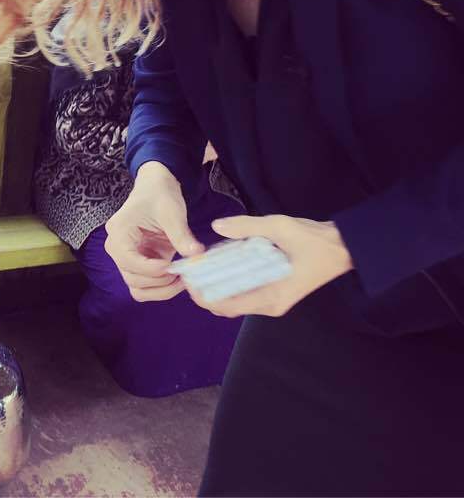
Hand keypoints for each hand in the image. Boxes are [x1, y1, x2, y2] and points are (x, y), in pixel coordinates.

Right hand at [104, 162, 203, 301]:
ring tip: (181, 279)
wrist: (157, 187)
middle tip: (183, 274)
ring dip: (160, 290)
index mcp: (119, 232)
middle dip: (160, 282)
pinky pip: (146, 285)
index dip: (153, 270)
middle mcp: (117, 248)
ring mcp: (127, 257)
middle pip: (133, 279)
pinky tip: (177, 278)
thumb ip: (181, 235)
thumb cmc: (160, 194)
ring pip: (137, 288)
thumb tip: (197, 255)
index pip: (130, 262)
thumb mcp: (172, 212)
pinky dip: (160, 288)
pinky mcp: (139, 263)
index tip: (175, 265)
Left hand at [186, 214, 353, 317]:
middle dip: (205, 289)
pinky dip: (229, 281)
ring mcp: (272, 301)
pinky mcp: (274, 292)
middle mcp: (270, 305)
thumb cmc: (314, 240)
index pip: (227, 305)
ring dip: (216, 285)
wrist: (343, 247)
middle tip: (190, 268)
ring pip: (234, 300)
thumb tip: (216, 225)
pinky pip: (244, 292)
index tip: (188, 276)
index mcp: (271, 296)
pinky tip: (221, 264)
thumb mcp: (280, 227)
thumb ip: (246, 226)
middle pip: (227, 305)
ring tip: (201, 265)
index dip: (202, 294)